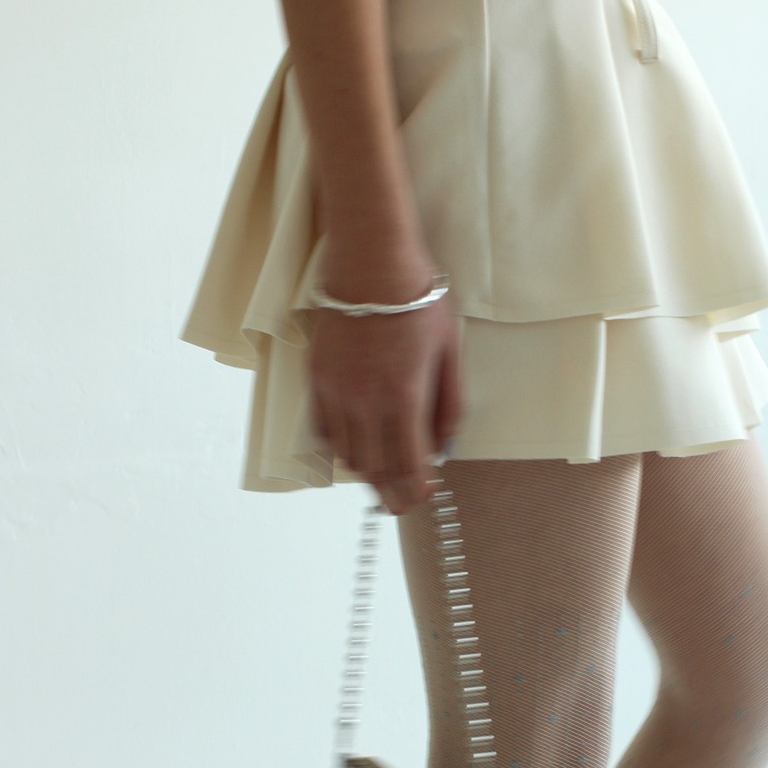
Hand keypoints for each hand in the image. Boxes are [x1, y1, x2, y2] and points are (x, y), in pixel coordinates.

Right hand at [307, 291, 462, 514]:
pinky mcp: (318, 377)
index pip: (409, 463)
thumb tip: (444, 445)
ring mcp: (337, 390)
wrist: (371, 262)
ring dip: (367, 473)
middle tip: (401, 505)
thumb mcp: (450, 351)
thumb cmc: (416, 301)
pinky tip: (355, 448)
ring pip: (348, 454)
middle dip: (391, 493)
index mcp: (404, 395)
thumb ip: (449, 404)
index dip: (416, 489)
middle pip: (375, 468)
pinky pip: (324, 429)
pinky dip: (341, 447)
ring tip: (382, 479)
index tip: (424, 498)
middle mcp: (366, 400)